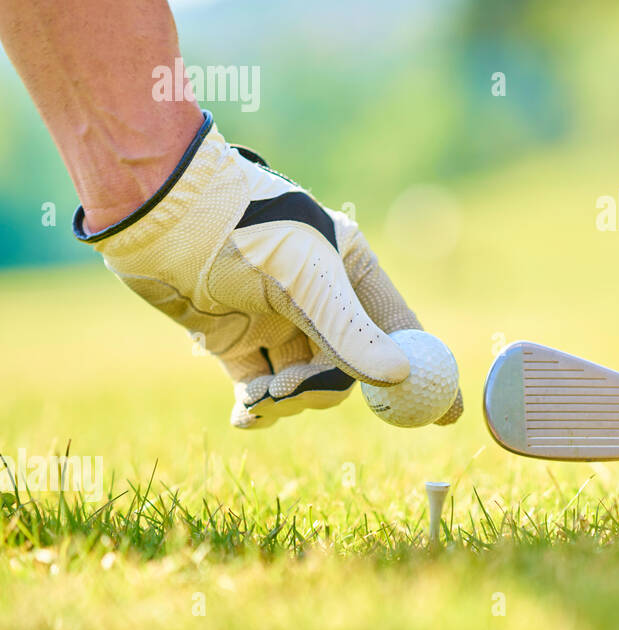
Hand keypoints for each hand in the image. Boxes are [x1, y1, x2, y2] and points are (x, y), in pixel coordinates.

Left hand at [74, 111, 461, 428]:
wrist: (163, 215)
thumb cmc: (245, 227)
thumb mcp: (305, 279)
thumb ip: (348, 331)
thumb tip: (399, 377)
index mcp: (350, 269)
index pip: (398, 329)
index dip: (421, 371)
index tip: (444, 415)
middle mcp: (317, 298)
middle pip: (346, 365)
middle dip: (325, 386)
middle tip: (296, 392)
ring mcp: (276, 320)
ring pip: (303, 380)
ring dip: (287, 398)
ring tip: (261, 394)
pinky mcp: (233, 339)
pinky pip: (259, 387)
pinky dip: (257, 407)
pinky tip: (246, 415)